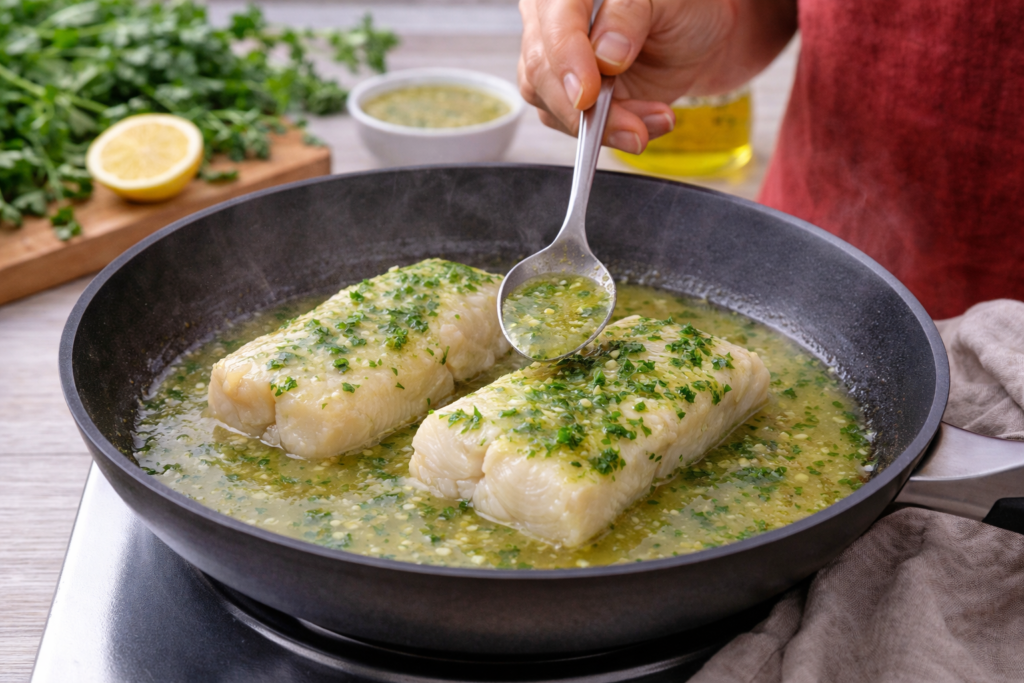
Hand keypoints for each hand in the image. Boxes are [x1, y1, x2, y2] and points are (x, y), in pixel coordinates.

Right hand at [518, 0, 795, 153]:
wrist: (700, 38)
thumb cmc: (683, 7)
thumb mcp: (666, 0)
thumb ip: (629, 17)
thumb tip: (604, 56)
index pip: (553, 25)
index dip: (566, 60)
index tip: (588, 95)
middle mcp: (552, 26)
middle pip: (541, 72)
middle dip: (584, 110)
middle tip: (631, 128)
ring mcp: (559, 65)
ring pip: (552, 106)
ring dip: (604, 126)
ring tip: (654, 119)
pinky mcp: (572, 98)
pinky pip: (576, 126)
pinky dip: (613, 133)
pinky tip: (647, 122)